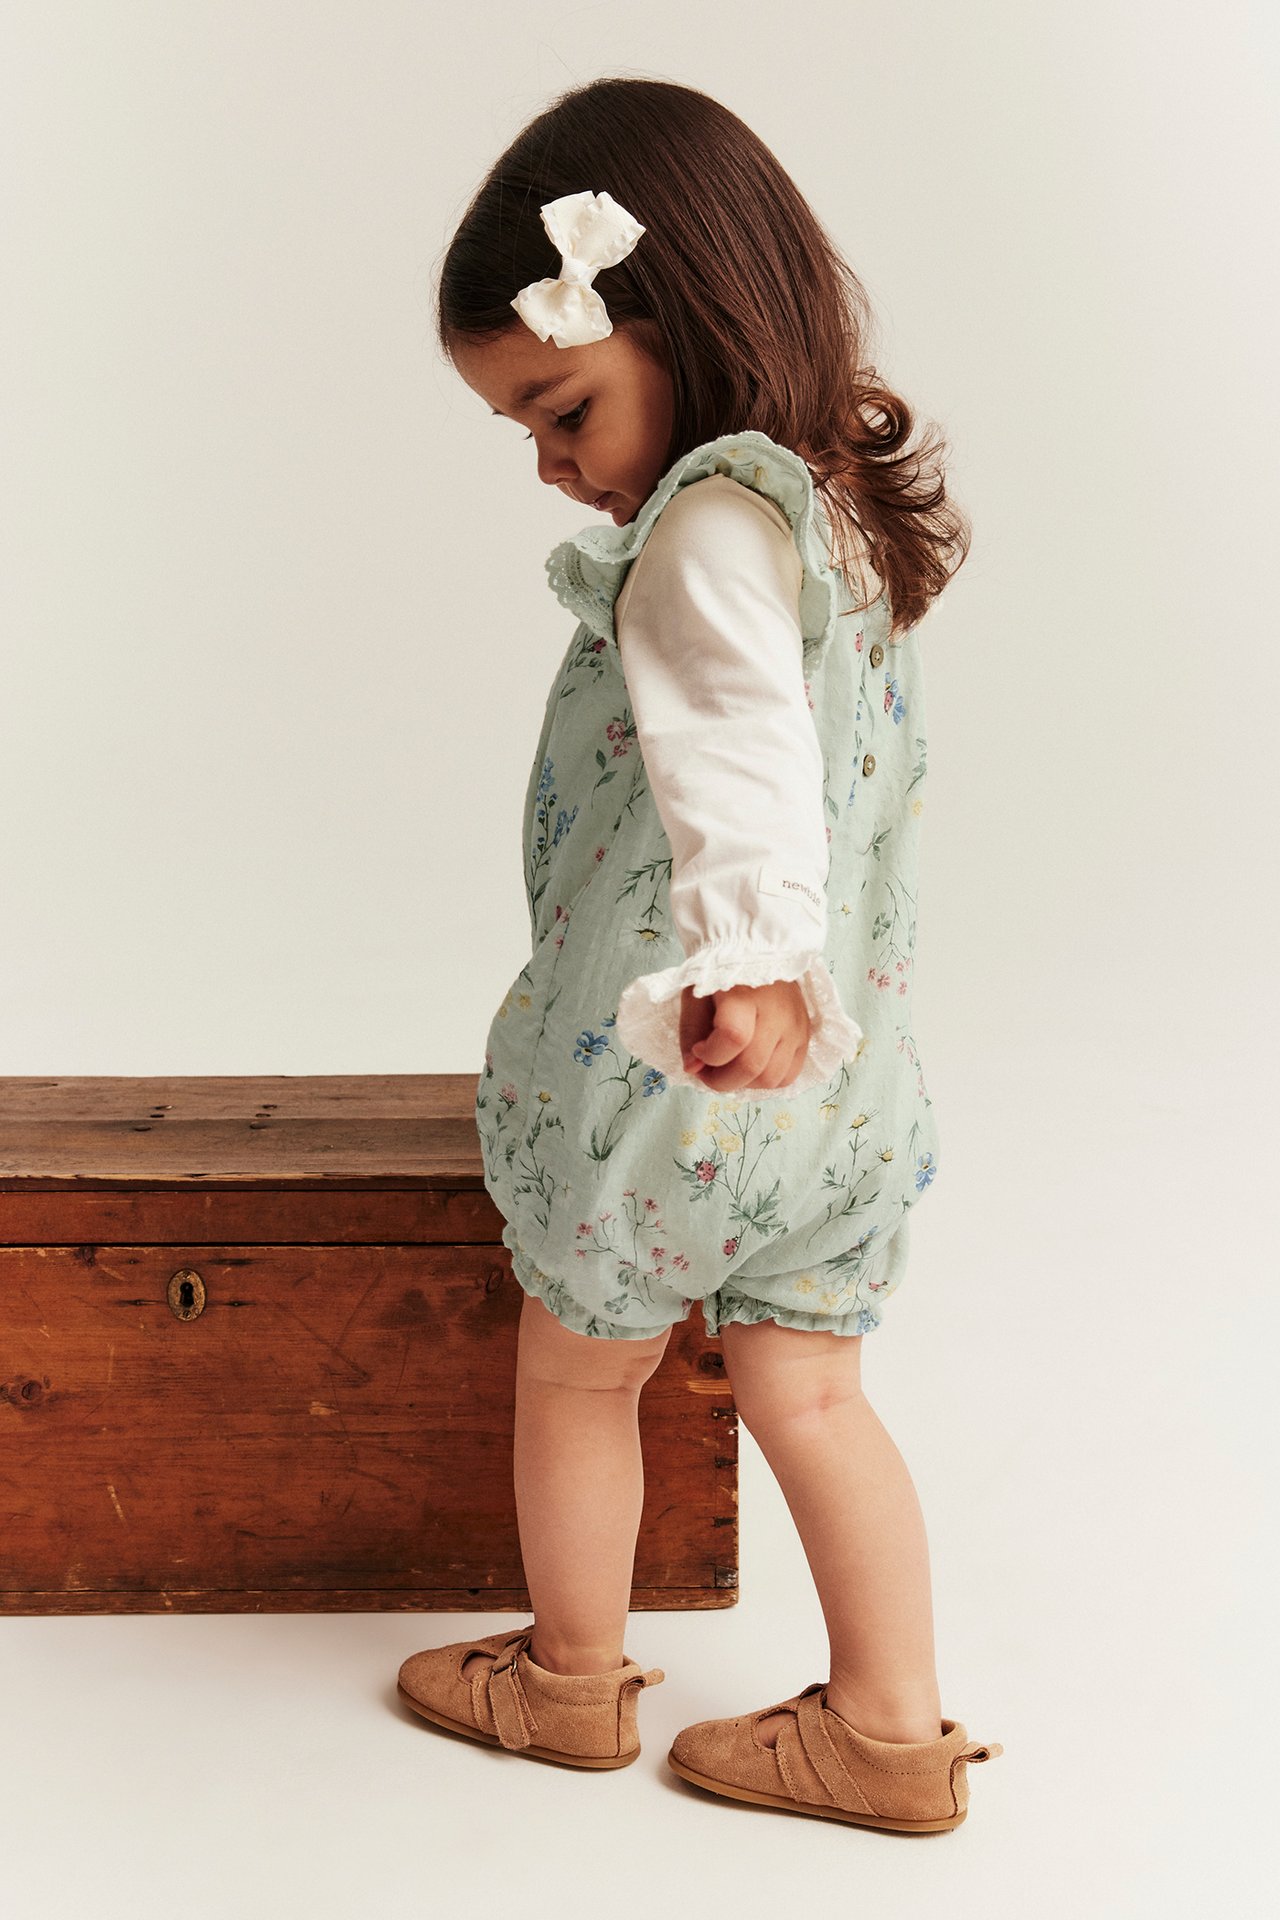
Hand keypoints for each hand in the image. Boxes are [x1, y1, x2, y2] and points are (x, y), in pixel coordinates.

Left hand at [679, 977, 811, 1092]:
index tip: (699, 1049)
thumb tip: (693, 1069)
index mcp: (744, 994)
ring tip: (729, 1068)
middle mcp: (776, 1011)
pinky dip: (766, 1081)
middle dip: (721, 1081)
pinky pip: (788, 1076)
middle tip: (708, 1072)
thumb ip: (690, 1033)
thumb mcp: (696, 996)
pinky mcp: (805, 1036)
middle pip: (752, 1066)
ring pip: (771, 1078)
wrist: (759, 957)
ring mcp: (795, 1026)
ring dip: (743, 1084)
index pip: (733, 1038)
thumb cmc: (723, 978)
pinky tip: (751, 1066)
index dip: (711, 1055)